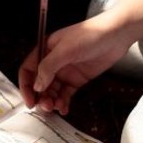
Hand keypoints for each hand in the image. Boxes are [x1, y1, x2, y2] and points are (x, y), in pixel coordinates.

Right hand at [18, 11, 132, 114]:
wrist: (116, 35)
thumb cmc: (90, 34)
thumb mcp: (65, 50)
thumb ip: (48, 67)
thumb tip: (37, 86)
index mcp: (46, 49)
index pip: (28, 69)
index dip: (26, 85)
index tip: (29, 100)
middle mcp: (54, 61)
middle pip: (40, 83)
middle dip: (40, 96)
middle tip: (46, 106)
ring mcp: (66, 71)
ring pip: (52, 90)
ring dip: (51, 101)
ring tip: (56, 107)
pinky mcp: (78, 79)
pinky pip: (66, 93)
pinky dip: (63, 102)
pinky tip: (64, 108)